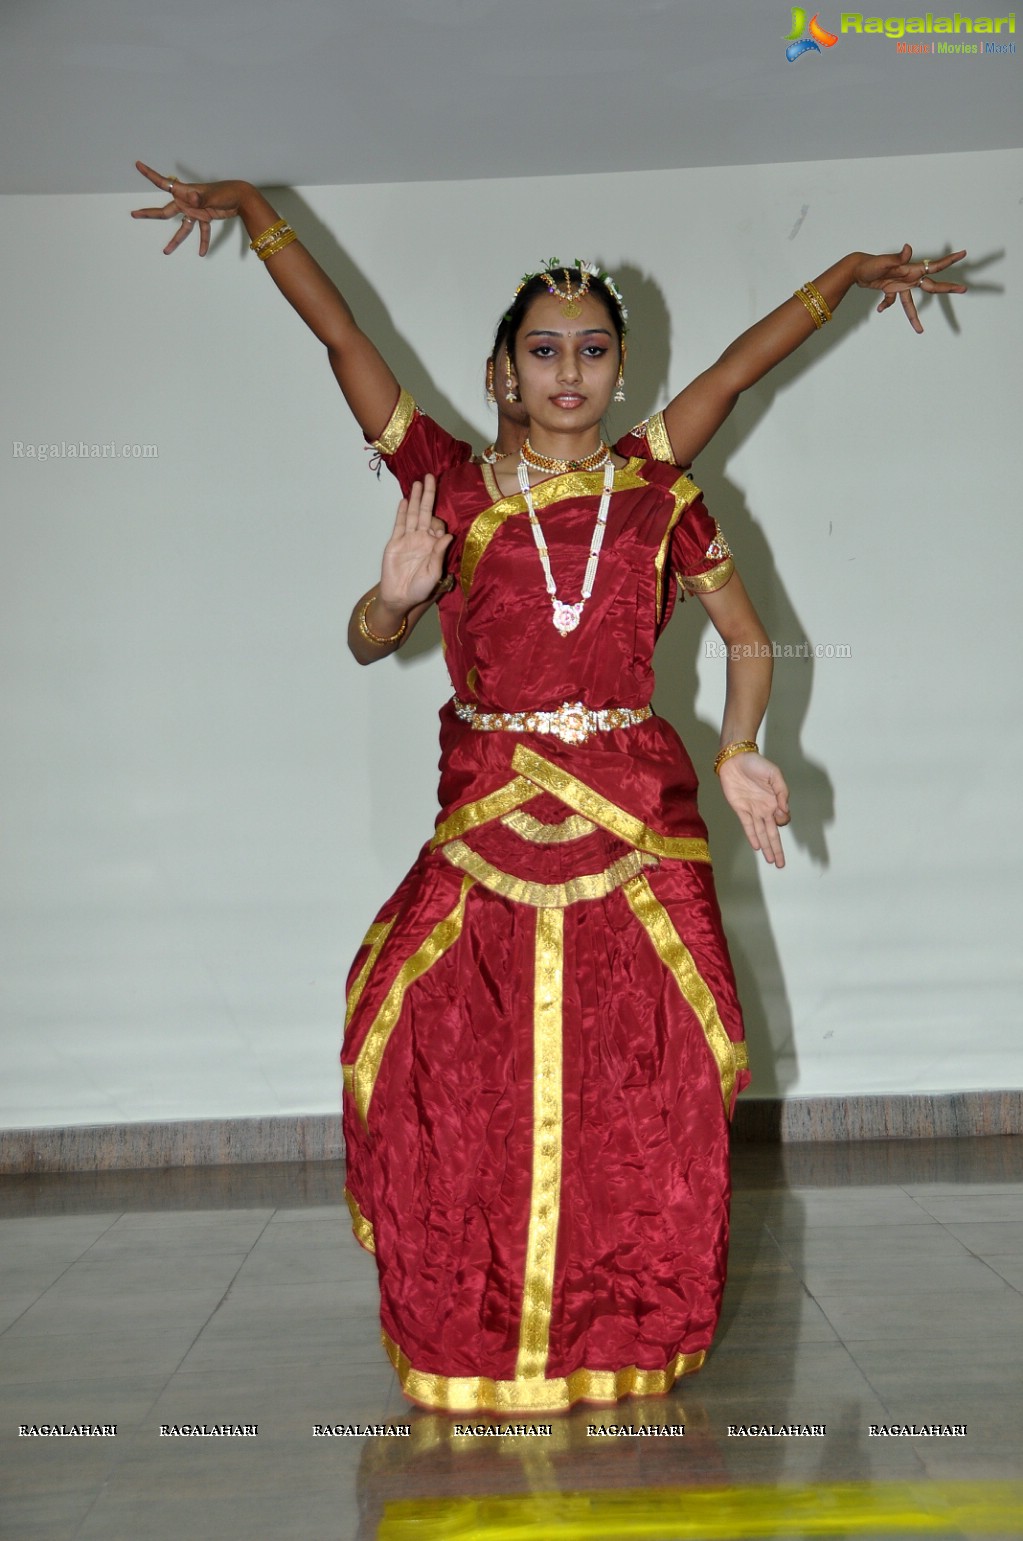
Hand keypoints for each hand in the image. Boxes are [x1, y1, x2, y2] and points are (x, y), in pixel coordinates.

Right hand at [131, 160, 250, 255]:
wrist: (240, 198)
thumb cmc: (225, 192)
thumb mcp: (212, 195)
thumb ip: (200, 198)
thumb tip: (191, 198)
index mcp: (184, 192)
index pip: (163, 182)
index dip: (149, 174)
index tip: (137, 164)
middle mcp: (186, 201)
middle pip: (165, 211)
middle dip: (149, 213)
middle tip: (134, 214)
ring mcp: (194, 210)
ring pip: (182, 227)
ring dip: (175, 240)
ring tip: (166, 252)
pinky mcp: (204, 217)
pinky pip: (201, 231)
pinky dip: (202, 241)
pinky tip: (202, 253)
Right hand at [379, 478, 452, 610]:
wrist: (399, 597)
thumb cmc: (420, 589)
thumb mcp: (434, 572)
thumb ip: (439, 553)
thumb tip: (448, 535)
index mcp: (433, 546)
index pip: (439, 526)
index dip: (440, 523)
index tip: (438, 530)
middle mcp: (421, 538)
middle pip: (426, 512)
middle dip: (428, 495)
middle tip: (431, 476)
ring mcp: (408, 538)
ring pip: (413, 514)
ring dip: (416, 498)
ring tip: (418, 483)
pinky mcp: (395, 542)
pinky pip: (399, 524)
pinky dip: (402, 512)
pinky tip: (405, 500)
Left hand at [717, 752, 789, 867]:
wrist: (736, 759)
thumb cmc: (757, 764)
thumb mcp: (775, 774)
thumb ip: (782, 792)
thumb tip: (784, 810)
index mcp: (775, 801)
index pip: (783, 820)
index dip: (783, 820)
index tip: (781, 812)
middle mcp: (765, 809)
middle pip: (772, 834)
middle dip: (777, 850)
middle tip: (781, 864)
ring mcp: (752, 811)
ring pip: (761, 834)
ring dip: (767, 848)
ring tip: (771, 861)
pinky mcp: (740, 809)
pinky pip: (747, 826)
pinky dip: (753, 837)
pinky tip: (758, 847)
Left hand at [853, 244, 966, 333]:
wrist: (856, 269)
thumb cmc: (870, 265)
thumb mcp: (883, 262)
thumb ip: (897, 257)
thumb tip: (908, 247)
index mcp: (911, 270)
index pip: (934, 266)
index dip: (950, 260)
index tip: (964, 253)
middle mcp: (908, 277)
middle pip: (931, 286)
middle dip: (947, 288)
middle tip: (964, 289)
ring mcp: (900, 285)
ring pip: (911, 303)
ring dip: (914, 317)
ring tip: (919, 330)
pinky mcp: (890, 289)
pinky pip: (892, 301)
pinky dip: (886, 305)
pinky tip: (879, 309)